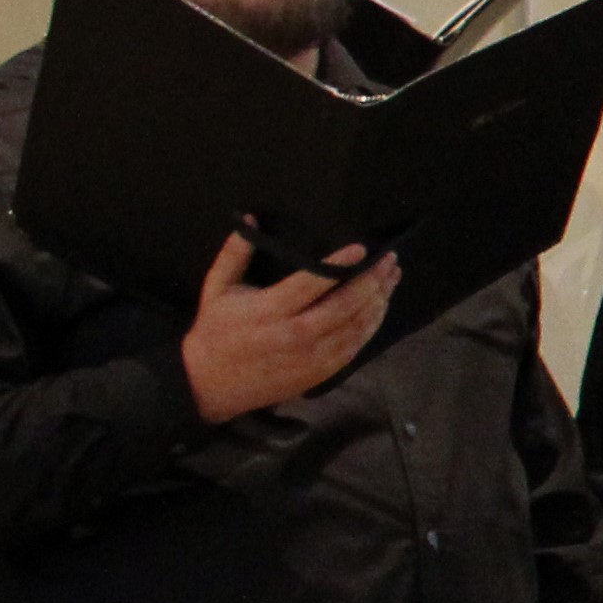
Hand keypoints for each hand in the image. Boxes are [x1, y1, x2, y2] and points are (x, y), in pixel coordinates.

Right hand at [181, 231, 402, 421]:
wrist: (209, 385)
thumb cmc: (215, 331)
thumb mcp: (217, 289)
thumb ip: (234, 253)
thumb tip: (249, 217)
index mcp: (270, 310)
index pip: (314, 282)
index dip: (341, 264)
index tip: (363, 248)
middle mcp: (296, 334)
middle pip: (346, 305)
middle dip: (373, 280)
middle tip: (390, 259)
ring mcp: (313, 357)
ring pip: (357, 327)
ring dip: (380, 301)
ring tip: (392, 278)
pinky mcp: (321, 373)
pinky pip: (355, 347)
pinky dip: (372, 325)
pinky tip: (381, 308)